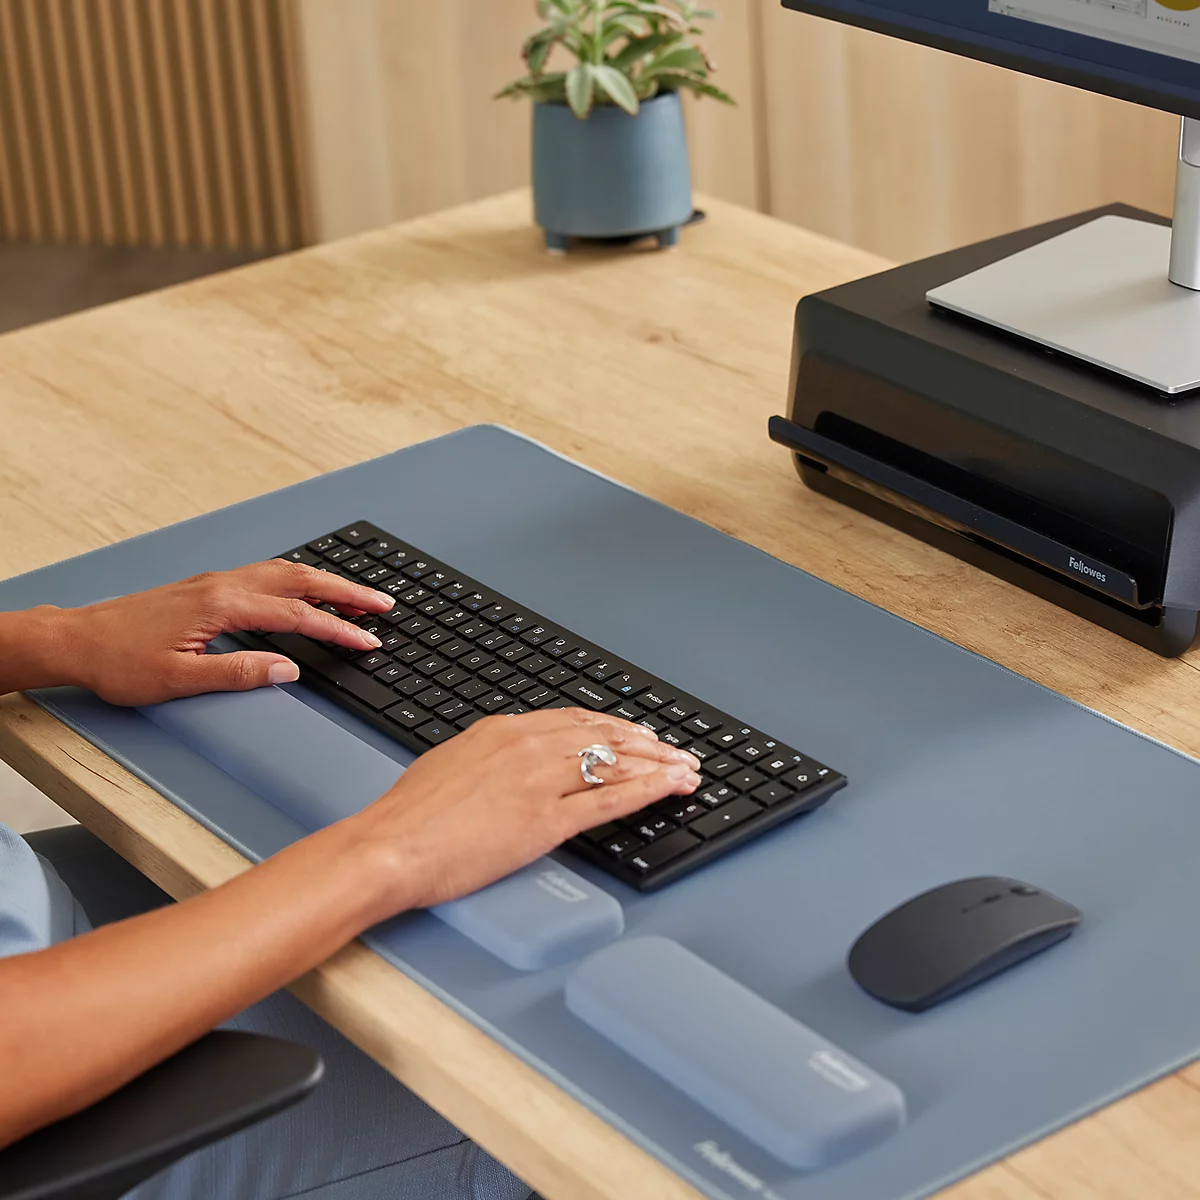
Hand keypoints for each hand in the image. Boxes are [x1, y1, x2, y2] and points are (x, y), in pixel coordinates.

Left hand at [54, 561, 393, 705]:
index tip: (369, 640)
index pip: (297, 615)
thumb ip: (238, 672)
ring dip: (325, 582)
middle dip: (348, 591)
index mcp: (223, 605)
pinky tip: (304, 590)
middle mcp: (223, 584)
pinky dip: (298, 580)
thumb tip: (288, 668)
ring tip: (356, 596)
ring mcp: (215, 582)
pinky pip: (266, 574)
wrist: (75, 640)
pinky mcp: (206, 587)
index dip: (339, 630)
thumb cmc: (118, 661)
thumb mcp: (178, 679)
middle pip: (301, 580)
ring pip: (284, 571)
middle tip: (383, 604)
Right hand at [345, 708, 702, 911]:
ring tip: (685, 768)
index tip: (632, 735)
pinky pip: (612, 798)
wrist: (391, 846)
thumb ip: (486, 759)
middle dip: (645, 743)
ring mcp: (541, 780)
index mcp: (503, 730)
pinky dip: (651, 789)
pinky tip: (672, 788)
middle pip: (602, 736)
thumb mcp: (449, 765)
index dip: (610, 729)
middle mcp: (528, 746)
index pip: (572, 721)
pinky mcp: (549, 819)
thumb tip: (503, 765)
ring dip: (659, 764)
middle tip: (671, 750)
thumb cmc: (408, 817)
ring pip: (616, 762)